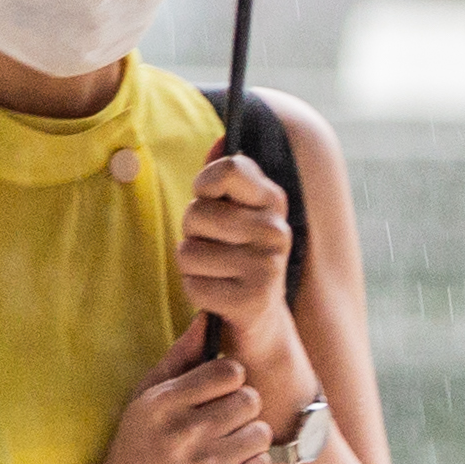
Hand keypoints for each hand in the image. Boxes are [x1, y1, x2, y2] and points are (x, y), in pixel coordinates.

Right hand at [81, 342, 277, 463]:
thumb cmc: (134, 451)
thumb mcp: (143, 401)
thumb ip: (178, 358)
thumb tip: (207, 318)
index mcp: (162, 403)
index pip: (230, 371)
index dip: (229, 380)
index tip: (216, 394)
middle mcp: (183, 433)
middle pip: (250, 399)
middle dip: (240, 410)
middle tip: (220, 424)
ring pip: (260, 432)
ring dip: (246, 439)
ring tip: (221, 450)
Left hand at [173, 150, 298, 380]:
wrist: (262, 323)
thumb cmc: (237, 259)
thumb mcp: (236, 216)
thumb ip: (226, 179)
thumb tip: (220, 140)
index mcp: (273, 201)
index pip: (230, 168)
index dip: (205, 184)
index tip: (207, 199)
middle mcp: (276, 230)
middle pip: (197, 213)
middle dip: (191, 232)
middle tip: (211, 247)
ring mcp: (267, 266)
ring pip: (188, 251)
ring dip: (191, 265)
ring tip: (214, 272)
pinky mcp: (252, 299)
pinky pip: (193, 284)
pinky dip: (196, 291)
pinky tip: (216, 295)